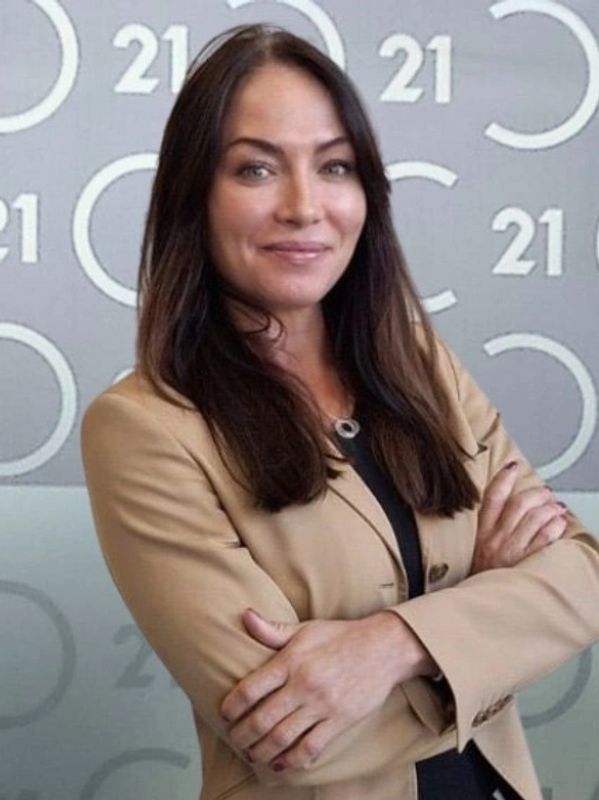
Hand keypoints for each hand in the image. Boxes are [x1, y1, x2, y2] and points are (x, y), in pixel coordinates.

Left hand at [220, 608, 432, 771]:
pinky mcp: (339, 721)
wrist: (383, 647)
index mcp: (291, 660)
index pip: (251, 688)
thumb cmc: (341, 636)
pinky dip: (291, 761)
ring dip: (261, 751)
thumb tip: (245, 616)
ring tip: (252, 753)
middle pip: (262, 720)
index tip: (226, 714)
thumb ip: (273, 630)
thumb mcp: (305, 628)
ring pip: (282, 738)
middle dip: (242, 735)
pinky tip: (280, 763)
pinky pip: (310, 748)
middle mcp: (304, 685)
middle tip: (234, 739)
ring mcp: (322, 705)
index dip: (232, 706)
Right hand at [472, 460, 567, 573]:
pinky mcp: (524, 563)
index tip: (512, 467)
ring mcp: (510, 550)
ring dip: (549, 507)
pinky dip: (554, 527)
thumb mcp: (472, 551)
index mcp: (480, 532)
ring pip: (534, 517)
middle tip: (545, 491)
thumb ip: (484, 531)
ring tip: (556, 505)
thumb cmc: (477, 580)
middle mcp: (495, 538)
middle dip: (535, 493)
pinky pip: (544, 539)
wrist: (476, 606)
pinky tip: (560, 522)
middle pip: (518, 504)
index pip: (491, 497)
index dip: (503, 479)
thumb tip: (501, 512)